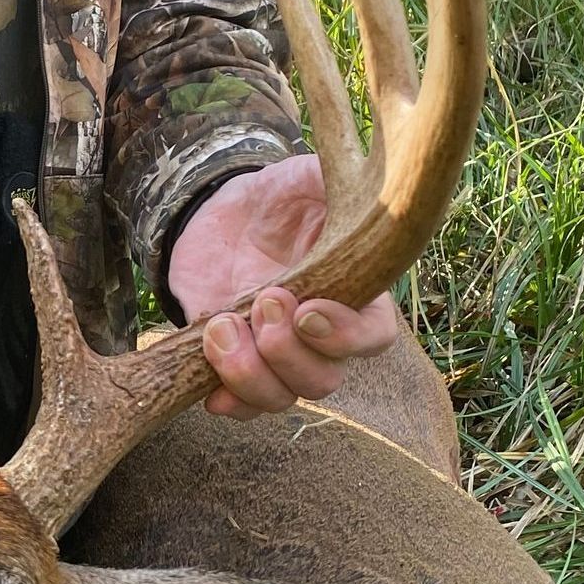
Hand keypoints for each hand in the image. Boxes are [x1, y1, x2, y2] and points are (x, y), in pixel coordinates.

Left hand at [166, 154, 399, 419]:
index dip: (345, 337)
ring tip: (221, 325)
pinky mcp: (238, 362)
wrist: (225, 214)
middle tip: (263, 299)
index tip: (307, 311)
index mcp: (356, 296)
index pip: (373, 337)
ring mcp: (279, 355)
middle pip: (323, 380)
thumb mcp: (308, 179)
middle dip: (286, 350)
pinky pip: (242, 406)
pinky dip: (228, 403)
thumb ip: (334, 184)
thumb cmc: (282, 198)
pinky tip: (209, 391)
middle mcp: (323, 337)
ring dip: (248, 374)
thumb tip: (355, 178)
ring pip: (281, 397)